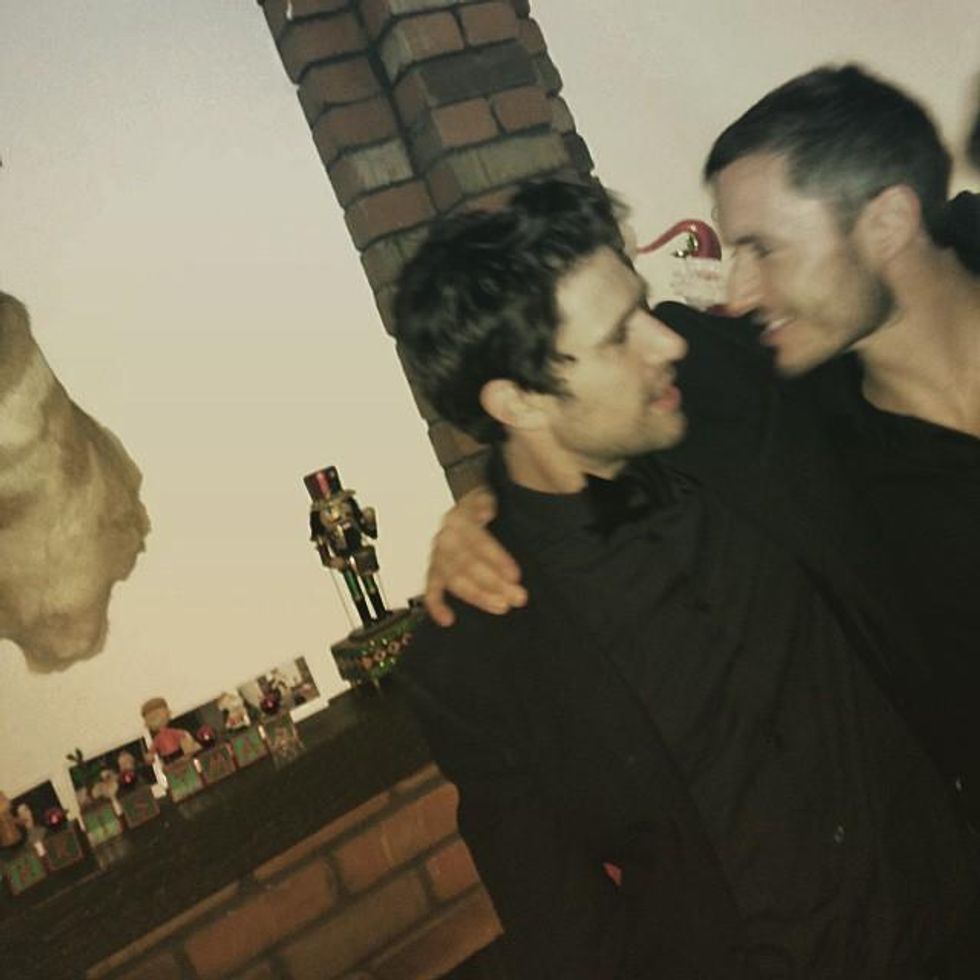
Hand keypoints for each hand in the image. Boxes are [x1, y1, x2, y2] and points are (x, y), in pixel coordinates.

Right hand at [425, 487, 527, 625]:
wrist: (464, 504)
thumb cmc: (483, 505)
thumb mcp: (487, 496)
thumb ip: (486, 502)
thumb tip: (487, 510)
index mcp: (458, 520)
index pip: (478, 542)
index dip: (497, 559)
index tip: (515, 575)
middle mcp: (445, 539)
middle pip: (467, 565)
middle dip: (493, 583)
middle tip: (518, 597)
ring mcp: (437, 557)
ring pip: (454, 580)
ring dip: (477, 596)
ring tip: (502, 607)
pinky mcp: (435, 571)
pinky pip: (431, 590)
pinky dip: (436, 606)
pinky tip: (448, 620)